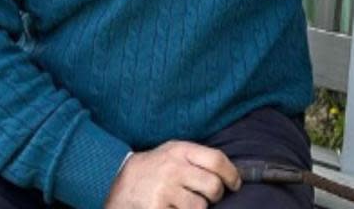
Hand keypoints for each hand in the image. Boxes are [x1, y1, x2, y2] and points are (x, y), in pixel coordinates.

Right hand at [104, 141, 241, 208]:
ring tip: (187, 202)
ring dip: (198, 208)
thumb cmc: (155, 167)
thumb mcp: (173, 152)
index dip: (232, 174)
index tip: (235, 184)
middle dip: (216, 195)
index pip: (217, 160)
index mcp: (180, 150)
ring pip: (200, 207)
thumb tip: (230, 172)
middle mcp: (173, 169)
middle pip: (213, 186)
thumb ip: (198, 157)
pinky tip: (174, 208)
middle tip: (210, 196)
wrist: (119, 181)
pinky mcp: (157, 208)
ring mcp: (164, 190)